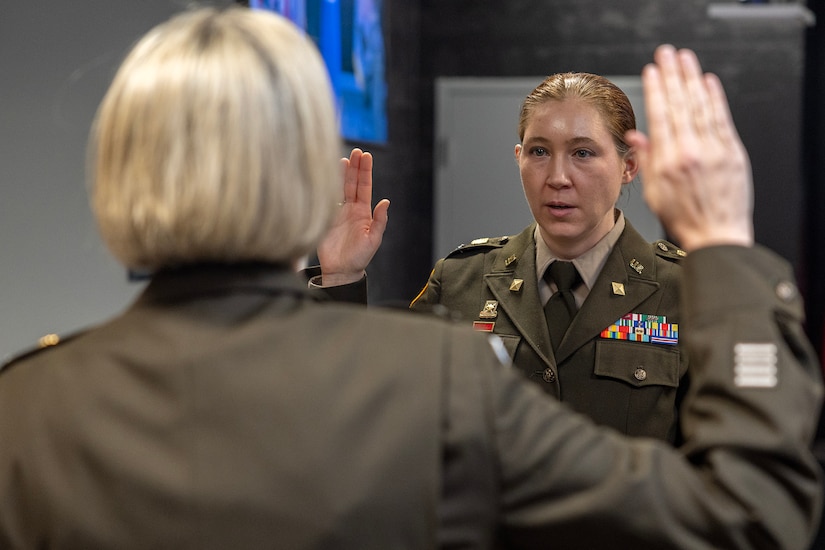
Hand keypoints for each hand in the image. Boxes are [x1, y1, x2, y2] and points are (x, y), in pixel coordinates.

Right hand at [317, 148, 389, 285]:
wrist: (341, 270)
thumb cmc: (359, 258)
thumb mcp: (373, 240)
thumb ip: (379, 221)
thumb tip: (386, 202)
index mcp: (364, 213)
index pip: (364, 187)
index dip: (365, 172)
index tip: (365, 156)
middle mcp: (352, 210)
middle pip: (353, 184)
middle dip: (355, 167)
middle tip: (356, 151)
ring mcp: (338, 213)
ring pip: (341, 189)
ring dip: (343, 174)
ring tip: (344, 158)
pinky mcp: (326, 218)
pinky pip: (327, 199)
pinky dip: (328, 187)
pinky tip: (327, 176)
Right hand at [625, 45, 753, 250]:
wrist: (716, 235)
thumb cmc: (684, 218)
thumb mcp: (654, 193)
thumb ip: (647, 161)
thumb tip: (636, 138)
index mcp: (669, 162)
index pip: (661, 116)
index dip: (656, 90)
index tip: (652, 71)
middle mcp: (692, 152)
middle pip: (681, 104)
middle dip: (673, 75)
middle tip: (667, 54)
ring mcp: (715, 150)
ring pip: (701, 106)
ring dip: (693, 79)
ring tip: (686, 60)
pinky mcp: (733, 153)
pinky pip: (722, 119)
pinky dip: (715, 98)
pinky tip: (709, 83)